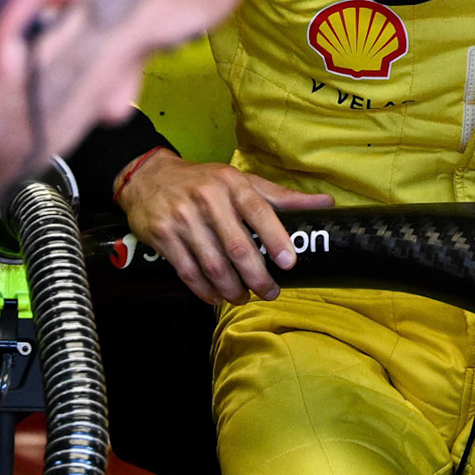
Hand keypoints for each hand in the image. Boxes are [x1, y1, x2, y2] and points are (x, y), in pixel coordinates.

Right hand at [115, 150, 332, 304]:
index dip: (276, 239)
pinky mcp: (162, 236)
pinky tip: (217, 297)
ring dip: (232, 289)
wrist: (148, 177)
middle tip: (271, 292)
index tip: (289, 263)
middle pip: (237, 247)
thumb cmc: (204, 181)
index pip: (258, 211)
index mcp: (231, 183)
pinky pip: (187, 272)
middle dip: (257, 276)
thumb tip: (327, 204)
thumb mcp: (242, 181)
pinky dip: (205, 290)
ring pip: (213, 265)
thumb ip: (282, 197)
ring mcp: (182, 218)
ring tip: (244, 298)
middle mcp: (207, 199)